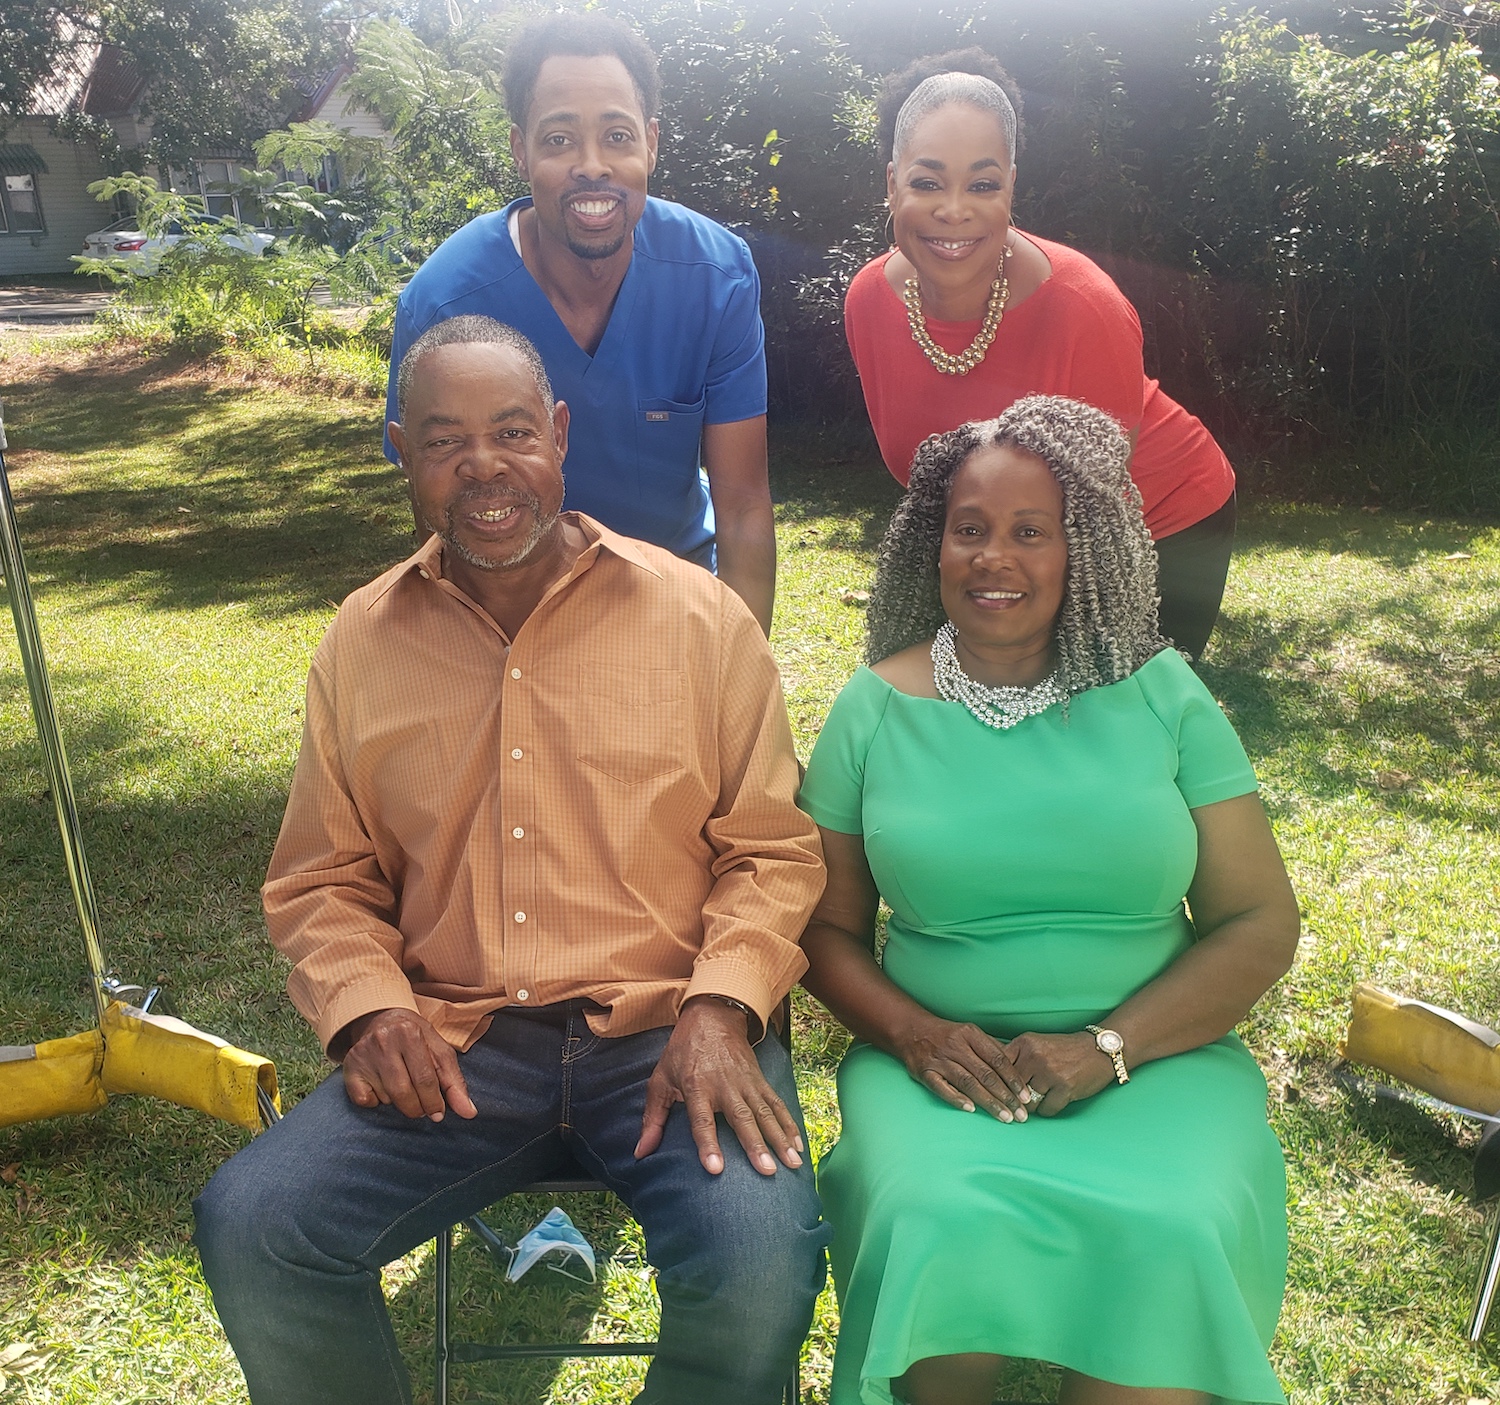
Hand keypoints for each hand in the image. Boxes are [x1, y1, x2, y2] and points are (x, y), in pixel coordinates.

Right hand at [340, 1008, 477, 1121]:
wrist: (383, 1018)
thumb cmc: (417, 1038)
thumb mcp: (440, 1051)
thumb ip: (455, 1082)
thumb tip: (469, 1113)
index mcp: (410, 1033)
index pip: (425, 1079)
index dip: (434, 1102)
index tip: (438, 1113)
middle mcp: (384, 1041)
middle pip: (404, 1092)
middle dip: (418, 1108)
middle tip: (423, 1108)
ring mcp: (363, 1054)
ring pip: (386, 1098)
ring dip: (399, 1103)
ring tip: (405, 1090)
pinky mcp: (349, 1067)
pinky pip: (364, 1100)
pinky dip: (376, 1102)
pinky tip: (382, 1088)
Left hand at [635, 997, 804, 1176]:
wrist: (712, 1016)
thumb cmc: (682, 1052)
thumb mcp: (660, 1080)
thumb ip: (652, 1119)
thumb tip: (640, 1153)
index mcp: (696, 1086)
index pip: (702, 1120)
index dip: (708, 1144)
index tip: (716, 1169)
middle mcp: (724, 1085)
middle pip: (742, 1119)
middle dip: (756, 1145)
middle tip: (768, 1171)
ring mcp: (746, 1082)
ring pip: (765, 1113)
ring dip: (780, 1138)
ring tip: (792, 1163)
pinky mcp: (760, 1079)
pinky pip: (777, 1103)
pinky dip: (789, 1123)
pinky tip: (798, 1144)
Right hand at [897, 1015, 1032, 1122]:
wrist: (911, 1030)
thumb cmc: (946, 1034)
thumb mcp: (969, 1032)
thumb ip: (991, 1047)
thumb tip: (1016, 1066)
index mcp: (970, 1035)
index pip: (998, 1059)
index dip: (1014, 1079)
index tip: (1026, 1097)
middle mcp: (956, 1046)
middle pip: (986, 1074)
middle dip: (1006, 1097)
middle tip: (1021, 1115)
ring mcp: (939, 1060)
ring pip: (968, 1083)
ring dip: (988, 1102)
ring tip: (1005, 1117)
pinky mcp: (925, 1072)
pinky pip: (942, 1087)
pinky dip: (956, 1098)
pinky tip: (971, 1110)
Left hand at [1004, 1032, 1116, 1116]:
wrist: (1098, 1050)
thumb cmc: (1064, 1050)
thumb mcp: (1036, 1043)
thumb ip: (1014, 1056)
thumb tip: (987, 1072)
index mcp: (1024, 1043)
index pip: (999, 1068)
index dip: (995, 1084)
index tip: (993, 1094)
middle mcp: (1035, 1056)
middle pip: (1011, 1088)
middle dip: (1013, 1099)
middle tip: (1016, 1105)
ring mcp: (1050, 1072)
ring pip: (1028, 1102)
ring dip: (1032, 1106)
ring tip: (1040, 1098)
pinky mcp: (1065, 1088)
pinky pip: (1046, 1110)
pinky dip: (1048, 1110)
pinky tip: (1054, 1100)